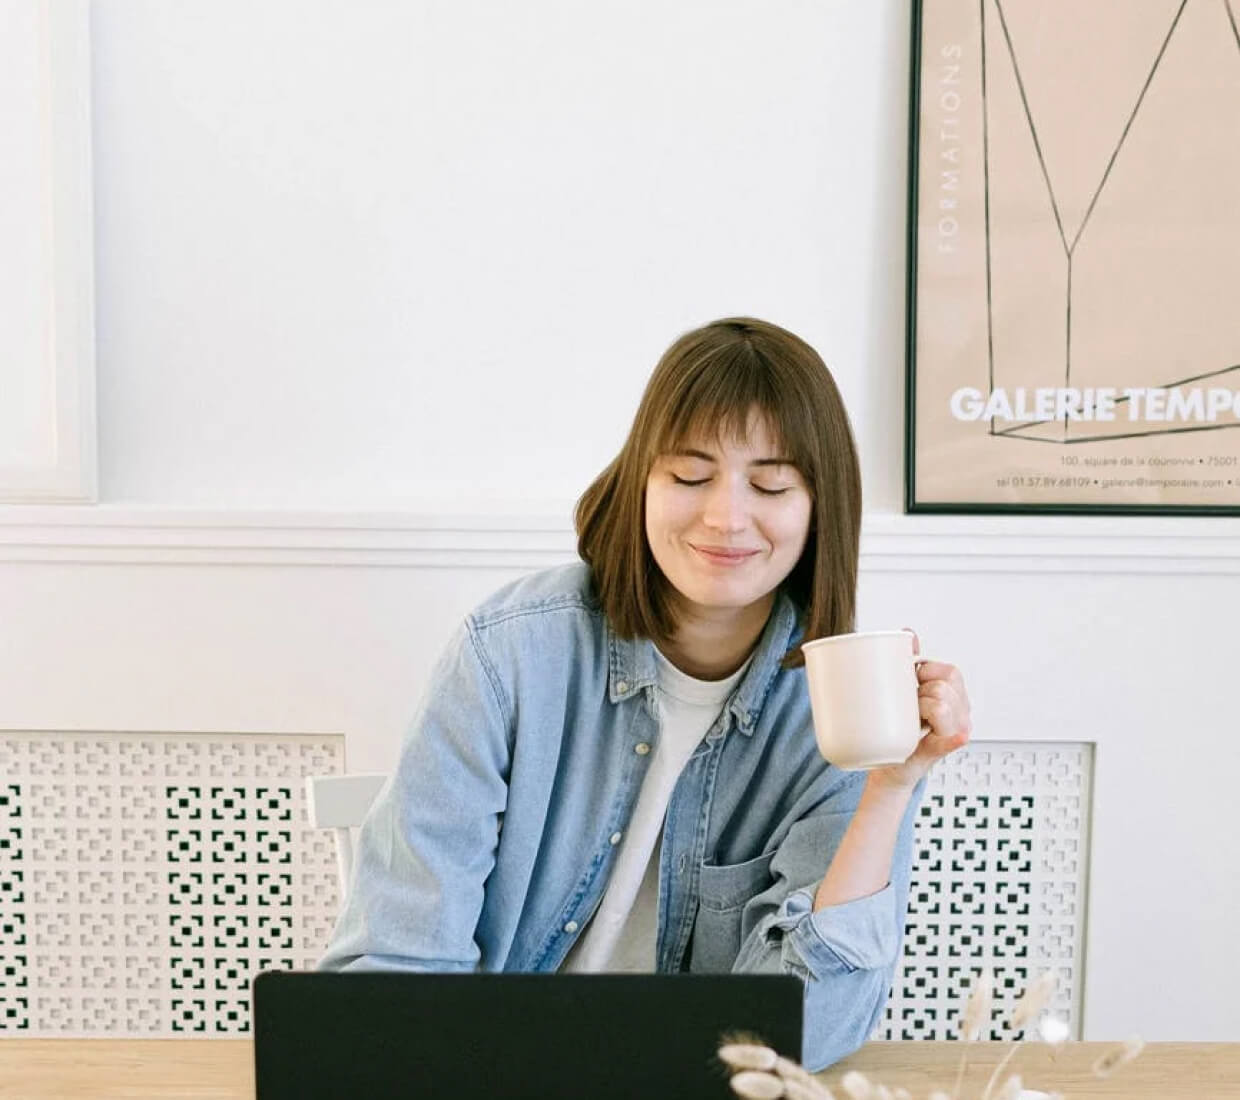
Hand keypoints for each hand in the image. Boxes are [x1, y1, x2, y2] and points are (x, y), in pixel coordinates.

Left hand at [868, 630, 971, 792]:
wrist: (888, 765)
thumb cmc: (897, 727)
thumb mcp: (902, 691)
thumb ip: (908, 661)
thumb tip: (908, 633)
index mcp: (955, 694)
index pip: (949, 671)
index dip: (925, 672)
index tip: (912, 683)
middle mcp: (962, 711)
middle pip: (945, 684)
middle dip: (921, 690)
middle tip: (910, 704)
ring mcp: (958, 730)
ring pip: (941, 703)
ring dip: (921, 707)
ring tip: (913, 718)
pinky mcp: (947, 748)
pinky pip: (952, 735)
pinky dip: (951, 734)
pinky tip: (953, 735)